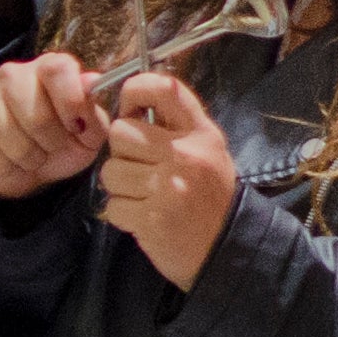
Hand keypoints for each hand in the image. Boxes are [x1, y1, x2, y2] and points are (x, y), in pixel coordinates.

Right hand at [0, 51, 110, 198]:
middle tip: (54, 147)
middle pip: (37, 113)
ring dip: (31, 158)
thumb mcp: (89, 131)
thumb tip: (91, 81)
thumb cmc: (63, 142)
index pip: (58, 69)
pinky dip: (9, 168)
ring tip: (34, 154)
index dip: (71, 102)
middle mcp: (13, 75)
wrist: (27, 170)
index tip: (77, 127)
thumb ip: (92, 108)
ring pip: (15, 139)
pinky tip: (11, 160)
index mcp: (47, 67)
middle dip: (52, 141)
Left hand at [94, 71, 240, 292]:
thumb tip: (130, 105)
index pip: (163, 88)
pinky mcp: (151, 219)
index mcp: (200, 133)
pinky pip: (113, 205)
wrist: (227, 248)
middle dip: (122, 152)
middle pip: (121, 132)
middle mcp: (185, 155)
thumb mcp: (207, 150)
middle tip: (140, 168)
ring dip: (120, 186)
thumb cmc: (212, 196)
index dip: (135, 90)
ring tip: (143, 196)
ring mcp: (168, 188)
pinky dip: (123, 214)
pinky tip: (144, 217)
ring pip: (110, 171)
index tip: (131, 109)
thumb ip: (175, 125)